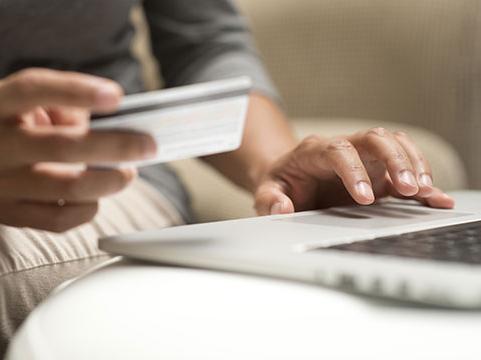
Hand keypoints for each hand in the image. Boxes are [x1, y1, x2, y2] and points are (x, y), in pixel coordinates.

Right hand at [0, 68, 156, 231]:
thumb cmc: (12, 126)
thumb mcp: (26, 105)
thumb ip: (62, 106)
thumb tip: (109, 130)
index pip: (34, 89)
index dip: (77, 91)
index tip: (117, 97)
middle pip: (63, 146)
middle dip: (116, 146)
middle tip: (148, 146)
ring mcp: (0, 184)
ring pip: (68, 187)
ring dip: (110, 181)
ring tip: (128, 173)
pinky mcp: (8, 214)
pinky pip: (59, 219)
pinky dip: (88, 209)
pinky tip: (97, 197)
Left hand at [254, 127, 454, 214]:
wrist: (289, 176)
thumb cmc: (280, 183)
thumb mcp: (266, 192)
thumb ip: (269, 201)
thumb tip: (282, 209)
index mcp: (314, 151)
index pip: (338, 151)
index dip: (354, 170)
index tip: (365, 198)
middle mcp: (342, 148)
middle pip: (374, 138)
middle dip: (395, 159)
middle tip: (409, 188)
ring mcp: (362, 157)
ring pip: (394, 144)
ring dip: (413, 164)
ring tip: (424, 191)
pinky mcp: (376, 171)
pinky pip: (403, 165)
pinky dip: (421, 178)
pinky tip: (435, 196)